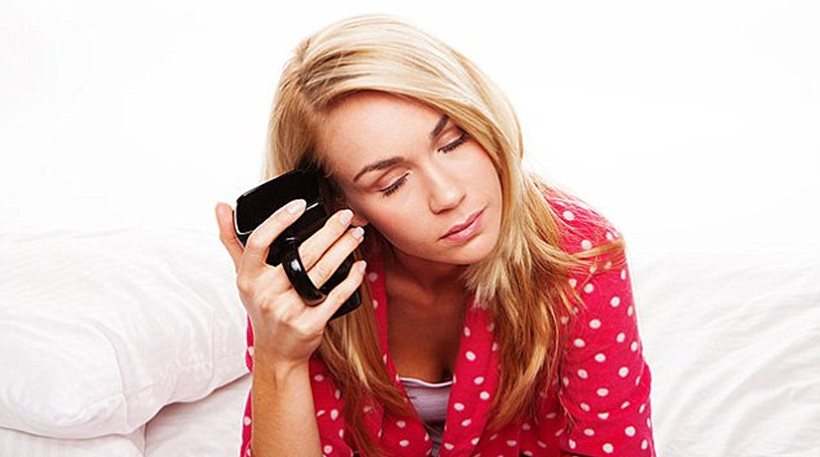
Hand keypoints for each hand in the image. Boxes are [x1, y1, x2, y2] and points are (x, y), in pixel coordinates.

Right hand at [215, 199, 365, 366]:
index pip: (259, 241)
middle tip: (345, 215)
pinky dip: (351, 279)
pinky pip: (335, 296)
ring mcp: (288, 310)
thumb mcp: (243, 277)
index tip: (299, 205)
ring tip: (356, 234)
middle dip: (329, 231)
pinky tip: (359, 265)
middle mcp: (266, 294)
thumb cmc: (262, 308)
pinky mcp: (310, 324)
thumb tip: (220, 207)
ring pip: (322, 271)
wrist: (276, 353)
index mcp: (248, 278)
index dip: (278, 220)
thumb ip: (233, 241)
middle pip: (302, 253)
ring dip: (344, 249)